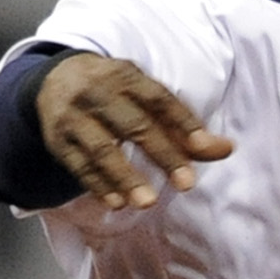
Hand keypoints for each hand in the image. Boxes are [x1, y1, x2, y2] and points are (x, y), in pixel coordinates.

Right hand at [34, 55, 233, 209]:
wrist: (53, 80)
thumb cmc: (113, 92)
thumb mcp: (145, 98)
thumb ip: (183, 127)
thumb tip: (226, 149)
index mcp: (126, 75)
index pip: (159, 99)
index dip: (184, 122)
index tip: (206, 148)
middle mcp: (99, 92)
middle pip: (134, 125)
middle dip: (162, 154)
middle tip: (186, 184)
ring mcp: (75, 117)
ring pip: (103, 149)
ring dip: (126, 177)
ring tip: (148, 203)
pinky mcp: (58, 141)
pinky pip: (79, 166)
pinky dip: (98, 185)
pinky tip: (117, 203)